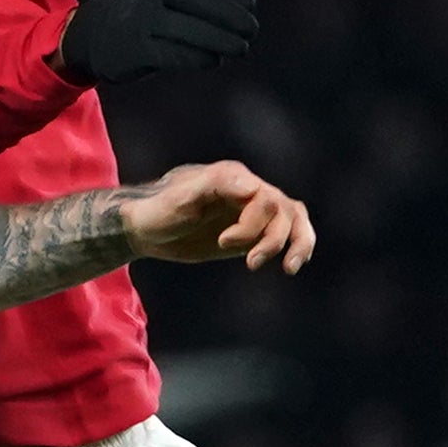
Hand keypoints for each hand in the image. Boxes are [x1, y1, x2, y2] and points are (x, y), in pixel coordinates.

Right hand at [54, 0, 258, 85]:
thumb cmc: (154, 16)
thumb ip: (206, 4)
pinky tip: (213, 61)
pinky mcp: (137, 48)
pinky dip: (196, 57)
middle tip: (252, 30)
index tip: (251, 5)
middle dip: (228, 14)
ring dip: (217, 39)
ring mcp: (143, 20)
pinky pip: (169, 52)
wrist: (100, 34)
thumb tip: (245, 24)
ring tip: (241, 49)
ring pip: (184, 26)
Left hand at [122, 159, 313, 274]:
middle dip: (271, 240)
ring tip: (288, 269)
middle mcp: (249, 190)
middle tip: (250, 264)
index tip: (223, 243)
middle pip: (284, 210)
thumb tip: (251, 187)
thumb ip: (215, 185)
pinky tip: (293, 263)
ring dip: (297, 243)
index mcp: (233, 177)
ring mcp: (254, 210)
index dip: (251, 225)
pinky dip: (298, 245)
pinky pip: (288, 232)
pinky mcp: (253, 230)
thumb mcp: (181, 198)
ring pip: (294, 218)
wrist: (149, 228)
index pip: (264, 199)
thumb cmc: (161, 210)